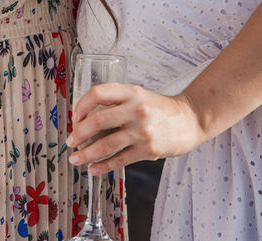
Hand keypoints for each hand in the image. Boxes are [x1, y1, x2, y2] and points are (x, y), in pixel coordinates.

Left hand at [65, 83, 207, 175]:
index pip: (98, 93)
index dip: (81, 104)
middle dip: (78, 134)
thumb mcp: (139, 96)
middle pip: (97, 121)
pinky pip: (119, 160)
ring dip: (86, 154)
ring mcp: (142, 131)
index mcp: (131, 92)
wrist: (191, 120)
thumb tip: (86, 119)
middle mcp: (136, 110)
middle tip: (70, 141)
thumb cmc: (160, 108)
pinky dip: (103, 166)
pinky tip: (94, 169)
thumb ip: (117, 103)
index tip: (74, 116)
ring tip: (75, 159)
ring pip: (105, 145)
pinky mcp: (148, 150)